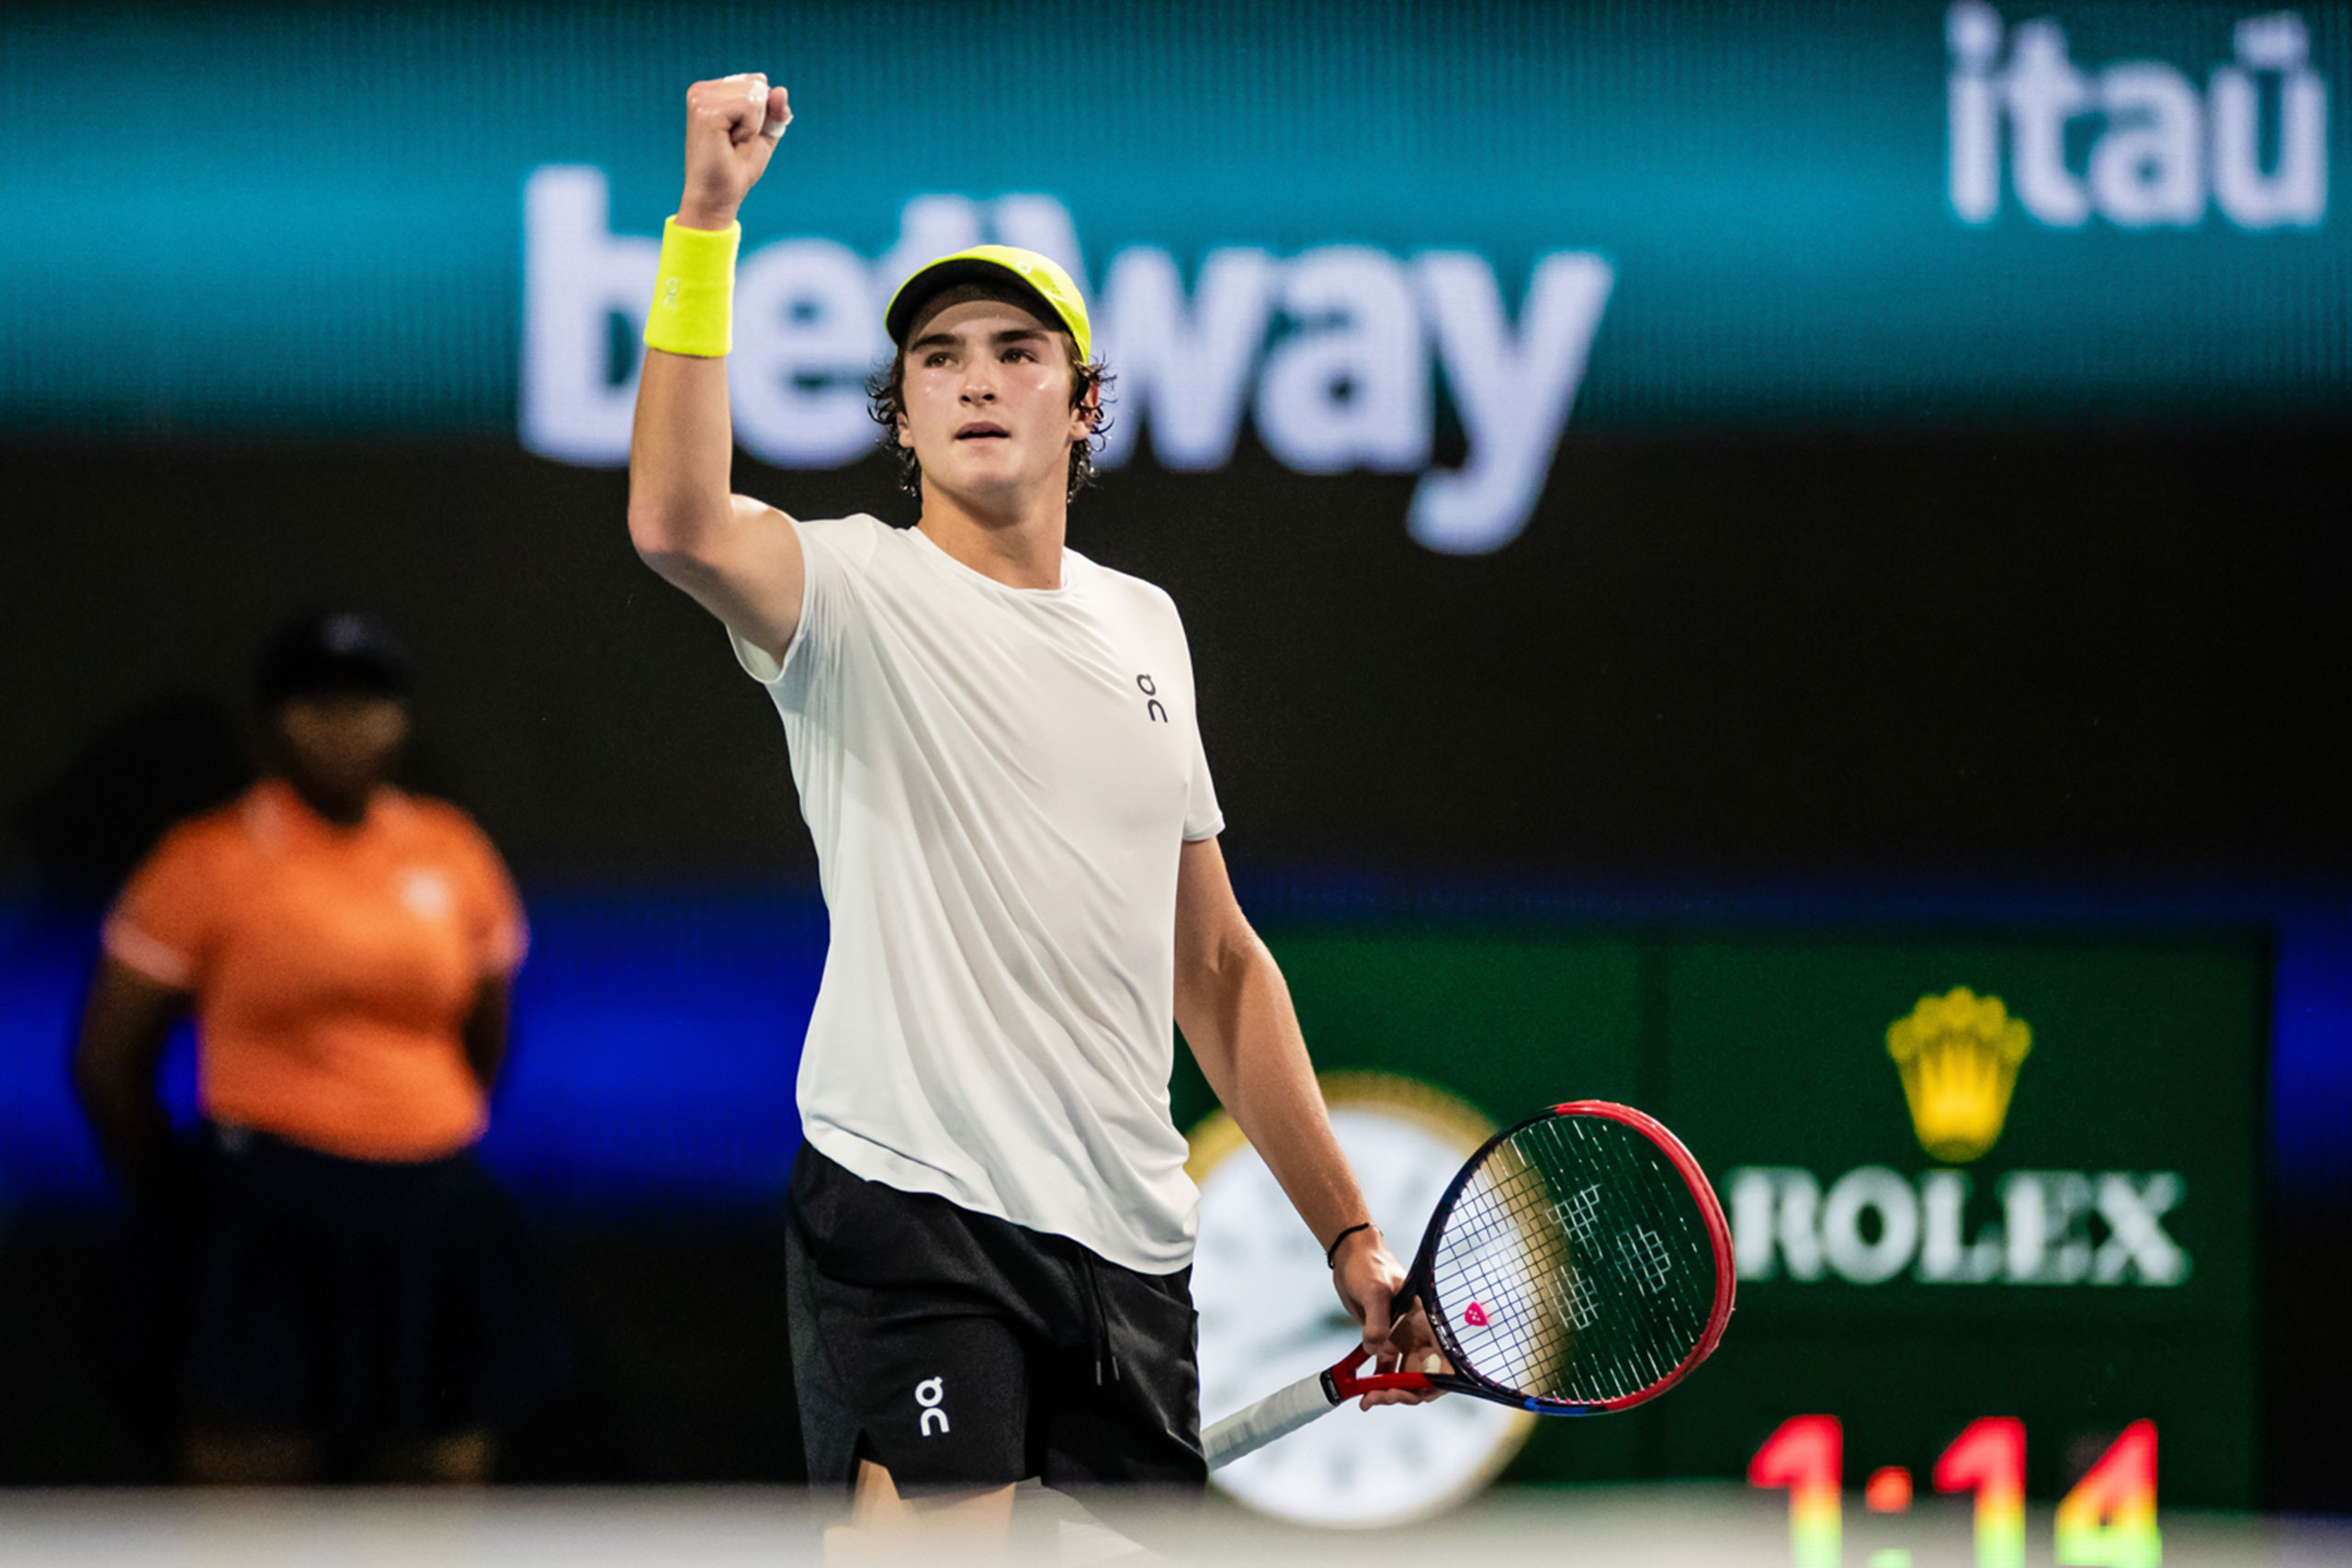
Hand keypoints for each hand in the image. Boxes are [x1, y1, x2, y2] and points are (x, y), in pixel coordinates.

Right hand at [677, 73, 790, 230]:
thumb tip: (781, 89)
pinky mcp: (705, 111)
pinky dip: (748, 129)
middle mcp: (702, 90)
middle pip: (757, 85)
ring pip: (754, 95)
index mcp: (712, 90)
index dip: (762, 113)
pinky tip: (729, 142)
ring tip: (731, 142)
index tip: (740, 134)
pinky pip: (749, 107)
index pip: (757, 81)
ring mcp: (700, 98)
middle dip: (758, 119)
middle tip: (735, 141)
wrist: (719, 196)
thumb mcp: (764, 134)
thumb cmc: (737, 168)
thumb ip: (775, 110)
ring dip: (752, 125)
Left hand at [1330, 1227, 1447, 1408]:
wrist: (1350, 1256)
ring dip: (1389, 1393)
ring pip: (1403, 1378)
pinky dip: (1376, 1384)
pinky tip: (1362, 1392)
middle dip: (1405, 1393)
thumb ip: (1377, 1321)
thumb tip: (1375, 1350)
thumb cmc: (1369, 1265)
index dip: (1435, 1383)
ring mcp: (1402, 1340)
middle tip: (1379, 1398)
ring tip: (1367, 1400)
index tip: (1414, 1393)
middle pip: (1423, 1377)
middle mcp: (1419, 1335)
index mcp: (1427, 1323)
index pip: (1443, 1362)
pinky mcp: (1384, 1341)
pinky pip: (1385, 1370)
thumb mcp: (1375, 1291)